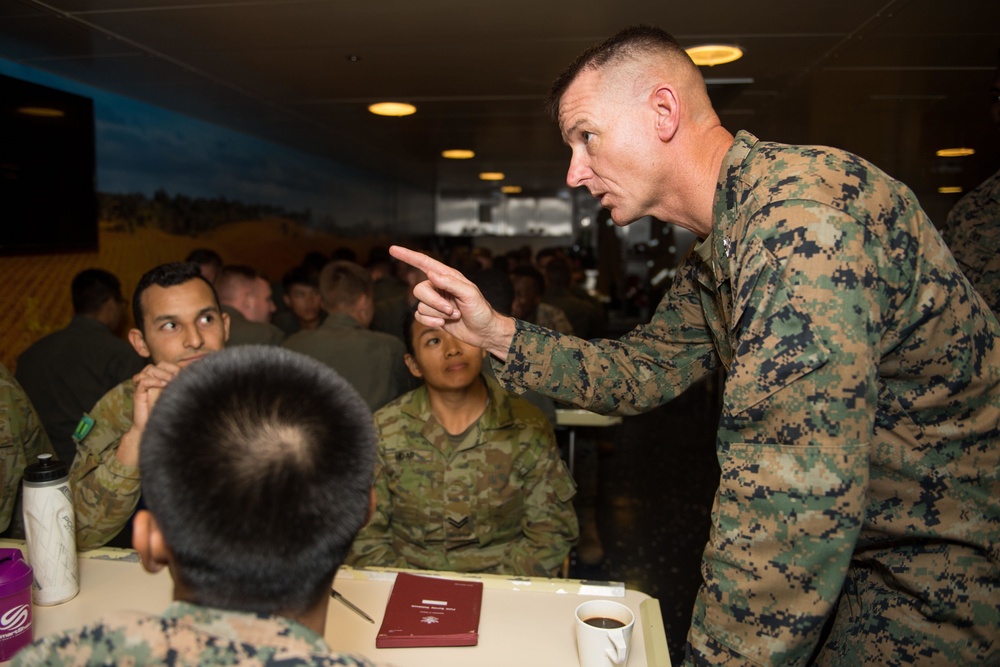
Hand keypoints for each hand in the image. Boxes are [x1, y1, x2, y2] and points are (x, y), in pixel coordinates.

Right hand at [116, 362, 180, 466]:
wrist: (155, 428)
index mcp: (161, 379)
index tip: (184, 375)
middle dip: (168, 369)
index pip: (166, 365)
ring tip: (169, 382)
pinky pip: (143, 381)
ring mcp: (145, 387)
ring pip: (149, 370)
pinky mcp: (138, 394)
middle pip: (157, 365)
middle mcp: (152, 381)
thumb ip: (183, 386)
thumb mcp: (179, 397)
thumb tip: (197, 375)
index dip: (174, 367)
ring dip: (161, 374)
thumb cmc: (170, 414)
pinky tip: (163, 385)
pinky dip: (153, 381)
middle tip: (176, 378)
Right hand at [390, 246, 515, 359]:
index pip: (424, 263)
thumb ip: (450, 282)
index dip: (408, 256)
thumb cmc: (481, 310)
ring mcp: (434, 301)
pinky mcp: (432, 315)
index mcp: (447, 276)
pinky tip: (444, 323)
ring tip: (453, 315)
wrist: (483, 332)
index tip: (393, 249)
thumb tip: (430, 273)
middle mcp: (438, 287)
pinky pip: (419, 316)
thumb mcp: (470, 293)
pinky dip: (431, 321)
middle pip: (419, 290)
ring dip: (437, 314)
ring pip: (420, 305)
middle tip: (451, 310)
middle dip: (435, 303)